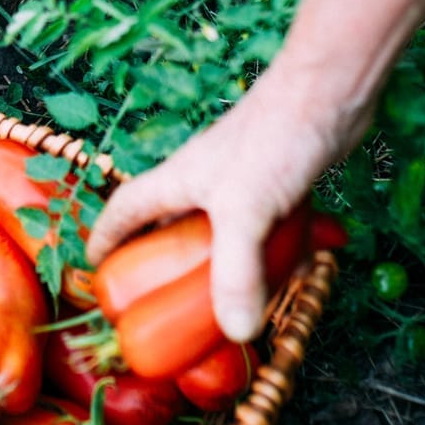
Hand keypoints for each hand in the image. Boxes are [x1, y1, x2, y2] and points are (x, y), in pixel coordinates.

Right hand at [86, 58, 363, 340]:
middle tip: (166, 303)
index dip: (106, 238)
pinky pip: (267, 228)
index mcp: (178, 180)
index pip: (126, 208)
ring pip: (225, 232)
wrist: (329, 92)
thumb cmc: (273, 139)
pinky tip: (297, 273)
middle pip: (172, 226)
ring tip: (233, 300)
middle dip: (167, 264)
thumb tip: (237, 332)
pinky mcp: (282, 183)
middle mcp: (206, 180)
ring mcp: (244, 180)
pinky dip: (276, 251)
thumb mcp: (246, 211)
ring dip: (227, 263)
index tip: (95, 269)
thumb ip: (236, 273)